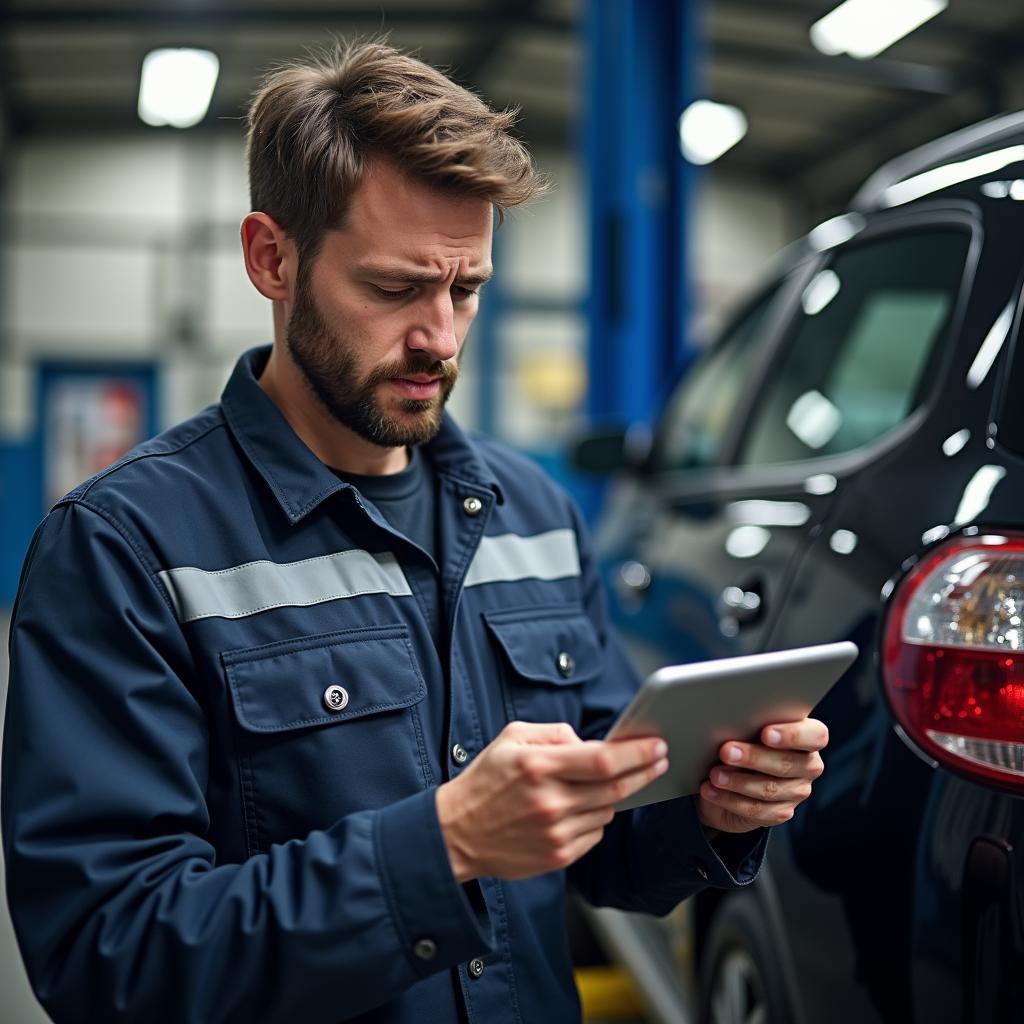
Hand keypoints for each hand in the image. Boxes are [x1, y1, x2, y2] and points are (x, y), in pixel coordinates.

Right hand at [435, 720, 667, 881]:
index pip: (603, 759)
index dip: (637, 753)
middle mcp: (550, 802)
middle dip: (644, 771)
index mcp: (539, 766)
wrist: (457, 833)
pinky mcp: (558, 857)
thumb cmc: (486, 780)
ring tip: (594, 786)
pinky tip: (577, 810)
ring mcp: (555, 833)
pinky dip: (594, 819)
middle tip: (659, 760)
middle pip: (616, 787)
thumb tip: (591, 742)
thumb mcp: (512, 738)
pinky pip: (595, 834)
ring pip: (608, 810)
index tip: (657, 745)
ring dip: (612, 795)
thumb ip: (555, 733)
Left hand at [695, 718, 827, 833]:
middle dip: (753, 757)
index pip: (815, 736)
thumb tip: (733, 726)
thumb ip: (751, 723)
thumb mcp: (749, 727)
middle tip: (725, 751)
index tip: (765, 733)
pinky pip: (757, 810)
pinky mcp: (781, 812)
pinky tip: (711, 790)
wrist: (734, 773)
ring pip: (770, 789)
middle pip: (786, 763)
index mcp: (809, 737)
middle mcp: (808, 766)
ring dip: (737, 781)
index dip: (793, 735)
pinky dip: (730, 799)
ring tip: (715, 774)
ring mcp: (796, 792)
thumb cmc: (744, 738)